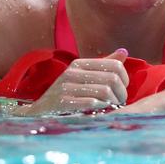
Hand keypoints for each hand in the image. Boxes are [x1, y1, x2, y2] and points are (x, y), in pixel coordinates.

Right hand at [14, 48, 128, 114]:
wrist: (40, 112)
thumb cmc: (67, 94)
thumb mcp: (82, 75)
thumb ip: (103, 64)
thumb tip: (123, 52)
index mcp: (79, 64)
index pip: (114, 65)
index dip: (124, 78)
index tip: (123, 88)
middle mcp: (72, 73)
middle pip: (112, 79)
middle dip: (121, 93)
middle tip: (120, 102)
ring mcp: (66, 87)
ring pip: (105, 91)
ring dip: (113, 103)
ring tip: (112, 108)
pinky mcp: (63, 103)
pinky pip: (92, 103)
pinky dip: (102, 109)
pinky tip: (101, 112)